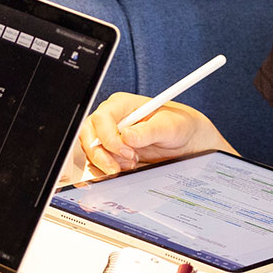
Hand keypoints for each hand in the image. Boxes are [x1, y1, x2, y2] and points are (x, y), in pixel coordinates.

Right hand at [75, 92, 230, 177]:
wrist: (183, 139)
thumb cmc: (177, 125)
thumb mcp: (167, 126)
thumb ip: (147, 131)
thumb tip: (126, 136)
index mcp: (122, 104)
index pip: (101, 118)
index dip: (109, 137)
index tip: (126, 151)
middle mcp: (112, 118)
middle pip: (89, 134)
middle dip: (101, 154)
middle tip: (118, 167)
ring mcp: (109, 134)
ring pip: (91, 149)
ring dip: (107, 162)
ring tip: (130, 164)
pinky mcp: (111, 149)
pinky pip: (98, 159)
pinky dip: (109, 167)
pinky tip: (126, 167)